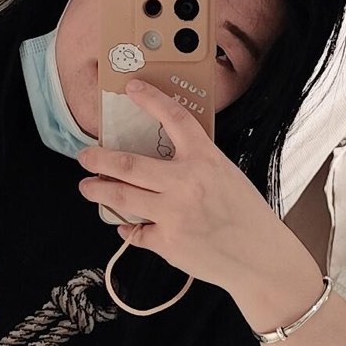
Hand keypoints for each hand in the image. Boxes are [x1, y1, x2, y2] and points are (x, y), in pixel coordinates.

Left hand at [74, 77, 297, 296]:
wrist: (260, 257)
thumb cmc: (246, 215)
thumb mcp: (226, 176)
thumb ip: (194, 166)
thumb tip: (158, 166)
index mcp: (206, 159)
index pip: (174, 118)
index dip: (150, 100)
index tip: (131, 88)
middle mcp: (186, 183)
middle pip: (128, 165)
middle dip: (98, 160)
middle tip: (85, 157)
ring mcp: (173, 214)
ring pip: (122, 198)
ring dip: (98, 191)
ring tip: (88, 188)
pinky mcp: (167, 243)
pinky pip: (136, 232)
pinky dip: (128, 228)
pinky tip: (125, 225)